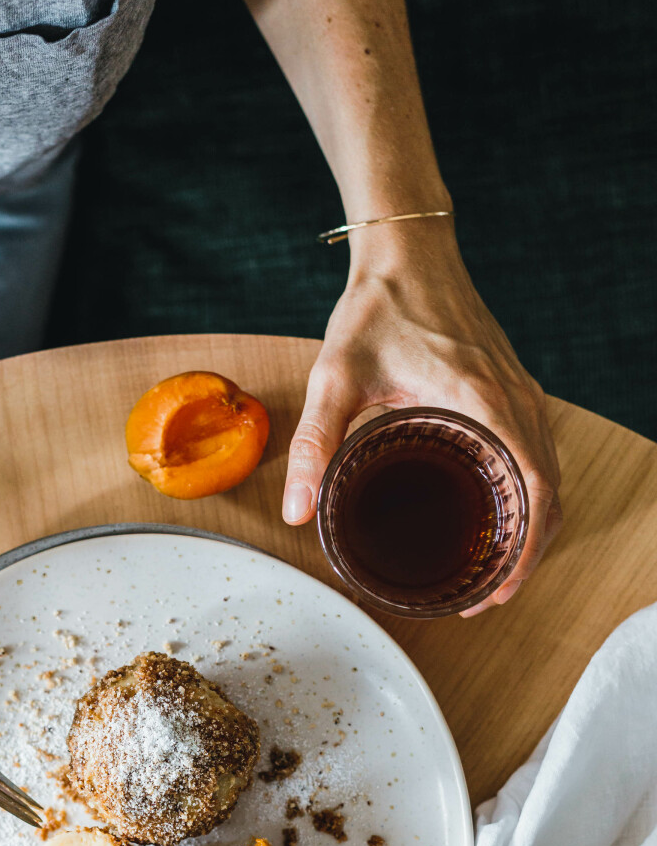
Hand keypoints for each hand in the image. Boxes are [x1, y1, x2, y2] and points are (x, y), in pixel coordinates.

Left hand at [283, 222, 561, 613]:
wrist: (408, 249)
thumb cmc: (377, 307)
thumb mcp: (335, 376)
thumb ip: (315, 443)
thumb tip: (296, 511)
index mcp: (483, 400)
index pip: (533, 488)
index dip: (524, 550)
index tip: (496, 590)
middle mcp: (515, 398)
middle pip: (549, 493)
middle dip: (525, 555)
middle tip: (485, 596)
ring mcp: (520, 391)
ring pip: (549, 474)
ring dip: (531, 526)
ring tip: (493, 569)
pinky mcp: (513, 387)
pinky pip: (538, 451)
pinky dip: (529, 493)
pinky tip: (497, 515)